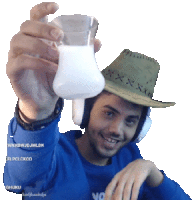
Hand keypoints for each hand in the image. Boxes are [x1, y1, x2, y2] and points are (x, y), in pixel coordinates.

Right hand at [6, 2, 101, 116]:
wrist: (44, 100)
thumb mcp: (68, 65)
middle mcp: (24, 44)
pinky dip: (38, 64)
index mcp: (37, 39)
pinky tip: (53, 69)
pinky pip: (21, 62)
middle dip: (43, 28)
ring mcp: (15, 57)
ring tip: (57, 56)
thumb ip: (79, 53)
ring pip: (19, 41)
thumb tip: (97, 43)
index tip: (56, 6)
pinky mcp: (12, 71)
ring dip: (40, 46)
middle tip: (59, 36)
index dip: (42, 8)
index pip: (35, 17)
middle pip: (27, 26)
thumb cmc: (55, 79)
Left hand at [104, 159, 162, 199]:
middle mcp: (122, 177)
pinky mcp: (138, 178)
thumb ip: (116, 188)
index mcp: (116, 178)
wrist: (140, 164)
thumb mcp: (121, 179)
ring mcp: (130, 177)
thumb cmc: (128, 174)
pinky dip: (134, 196)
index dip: (107, 196)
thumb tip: (111, 198)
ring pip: (126, 191)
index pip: (109, 188)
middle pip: (118, 191)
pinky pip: (135, 189)